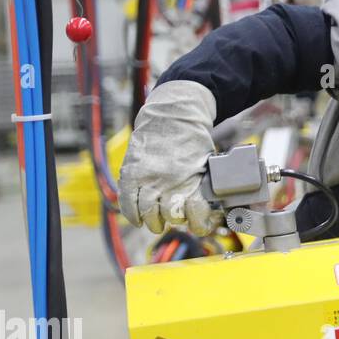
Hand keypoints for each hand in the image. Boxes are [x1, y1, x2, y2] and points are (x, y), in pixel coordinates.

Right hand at [119, 80, 222, 235]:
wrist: (172, 114)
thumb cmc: (192, 140)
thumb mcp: (208, 162)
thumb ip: (205, 186)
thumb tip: (211, 211)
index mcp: (192, 178)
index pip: (196, 213)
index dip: (199, 224)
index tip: (200, 225)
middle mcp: (169, 180)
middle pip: (170, 216)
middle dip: (174, 222)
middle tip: (174, 219)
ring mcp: (148, 177)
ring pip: (147, 212)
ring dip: (153, 221)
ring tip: (157, 221)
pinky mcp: (131, 172)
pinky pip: (126, 201)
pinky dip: (131, 214)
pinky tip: (137, 218)